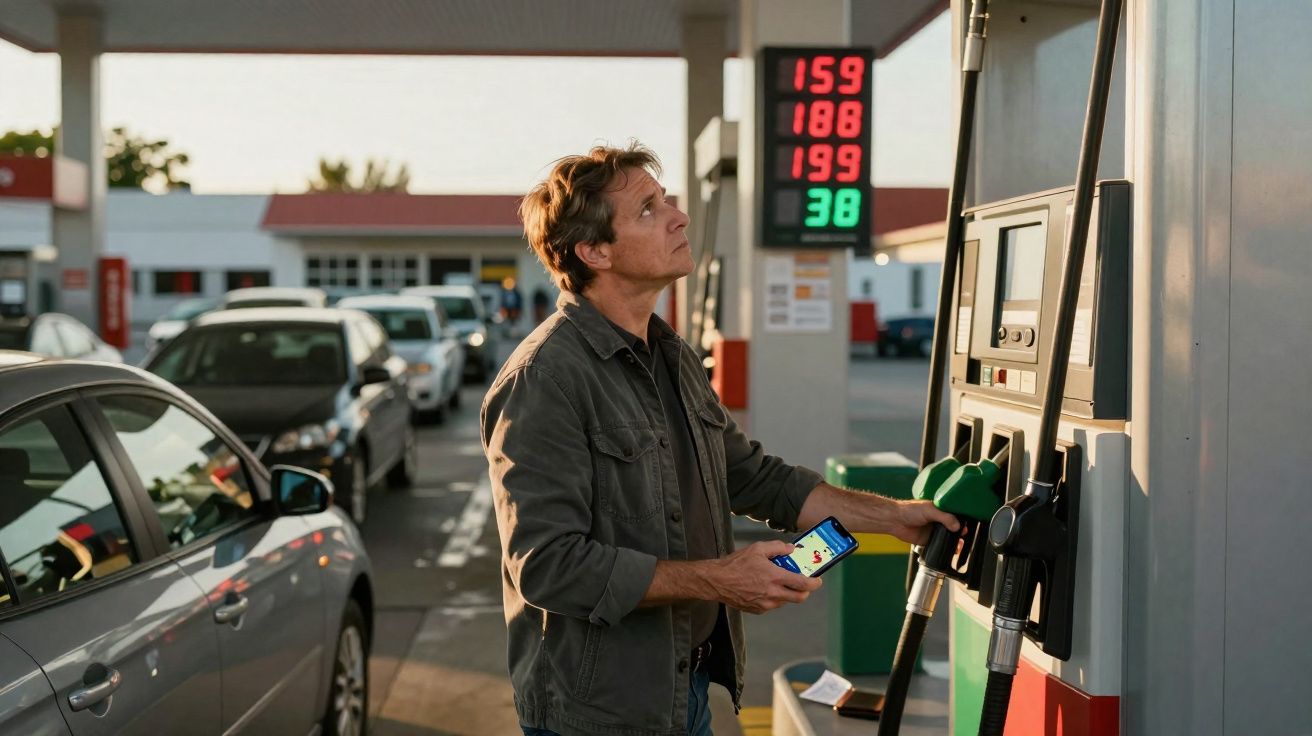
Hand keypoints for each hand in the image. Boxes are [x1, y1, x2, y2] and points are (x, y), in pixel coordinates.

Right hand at [706, 541, 821, 613]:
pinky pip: (772, 604)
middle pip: (799, 598)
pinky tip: (763, 587)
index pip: (803, 584)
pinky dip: (773, 597)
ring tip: (776, 581)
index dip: (814, 583)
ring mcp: (765, 604)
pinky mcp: (758, 610)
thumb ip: (777, 547)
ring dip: (786, 592)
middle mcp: (773, 593)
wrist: (717, 581)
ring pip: (785, 601)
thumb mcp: (757, 548)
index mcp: (775, 577)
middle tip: (802, 583)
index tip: (818, 580)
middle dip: (805, 591)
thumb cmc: (736, 564)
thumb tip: (791, 549)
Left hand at [887, 499, 960, 545]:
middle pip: (952, 528)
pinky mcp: (928, 540)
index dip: (961, 521)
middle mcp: (937, 521)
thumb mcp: (930, 510)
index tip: (967, 526)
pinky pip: (939, 546)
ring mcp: (933, 531)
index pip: (954, 515)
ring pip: (947, 538)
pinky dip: (945, 549)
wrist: (895, 520)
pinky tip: (951, 551)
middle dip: (959, 533)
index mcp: (939, 510)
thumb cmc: (909, 510)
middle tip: (964, 537)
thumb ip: (944, 517)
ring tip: (959, 545)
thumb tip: (957, 526)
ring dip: (954, 542)